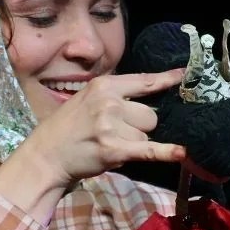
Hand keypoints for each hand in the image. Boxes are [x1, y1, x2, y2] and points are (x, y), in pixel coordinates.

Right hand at [23, 68, 188, 184]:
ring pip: (146, 136)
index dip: (166, 80)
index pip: (143, 81)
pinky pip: (148, 150)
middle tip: (115, 134)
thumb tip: (148, 98)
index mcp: (104, 85)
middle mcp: (109, 101)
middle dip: (139, 127)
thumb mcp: (87, 99)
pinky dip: (165, 153)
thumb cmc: (67, 128)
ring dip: (133, 144)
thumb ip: (114, 95)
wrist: (45, 154)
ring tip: (109, 145)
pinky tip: (181, 153)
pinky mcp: (113, 148)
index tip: (183, 75)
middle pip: (150, 116)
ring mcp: (111, 124)